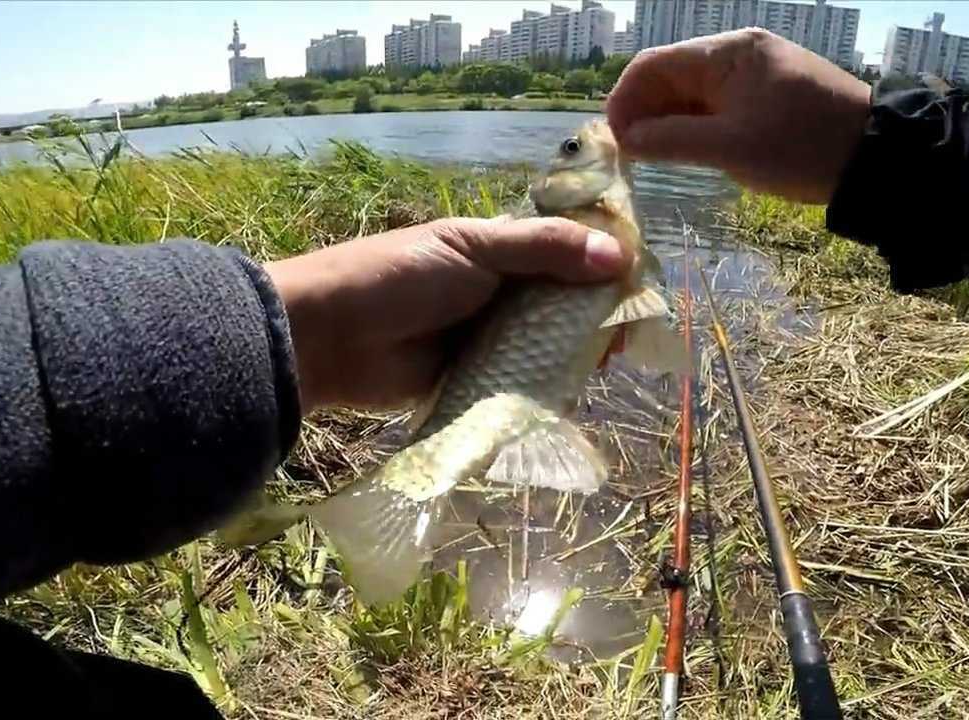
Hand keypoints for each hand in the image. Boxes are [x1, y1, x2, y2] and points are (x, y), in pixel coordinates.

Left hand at [265, 217, 626, 412]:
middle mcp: (501, 292)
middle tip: (626, 332)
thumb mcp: (475, 247)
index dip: (603, 261)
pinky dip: (548, 385)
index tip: (638, 279)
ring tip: (603, 360)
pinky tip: (575, 389)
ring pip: (550, 344)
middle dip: (597, 314)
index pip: (567, 251)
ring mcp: (491, 338)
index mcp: (500, 249)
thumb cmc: (399, 276)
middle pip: (566, 302)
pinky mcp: (479, 382)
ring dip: (576, 351)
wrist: (330, 335)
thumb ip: (546, 249)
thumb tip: (620, 256)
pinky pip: (525, 382)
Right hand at [607, 28, 870, 203]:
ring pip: (693, 92)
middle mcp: (738, 52)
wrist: (876, 157)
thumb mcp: (732, 148)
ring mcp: (755, 72)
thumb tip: (626, 139)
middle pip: (670, 75)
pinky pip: (717, 103)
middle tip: (630, 157)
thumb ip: (672, 141)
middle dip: (644, 112)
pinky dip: (696, 124)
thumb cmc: (803, 149)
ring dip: (669, 121)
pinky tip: (689, 150)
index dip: (624, 101)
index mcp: (728, 53)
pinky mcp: (768, 93)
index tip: (613, 141)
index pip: (654, 65)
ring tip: (655, 158)